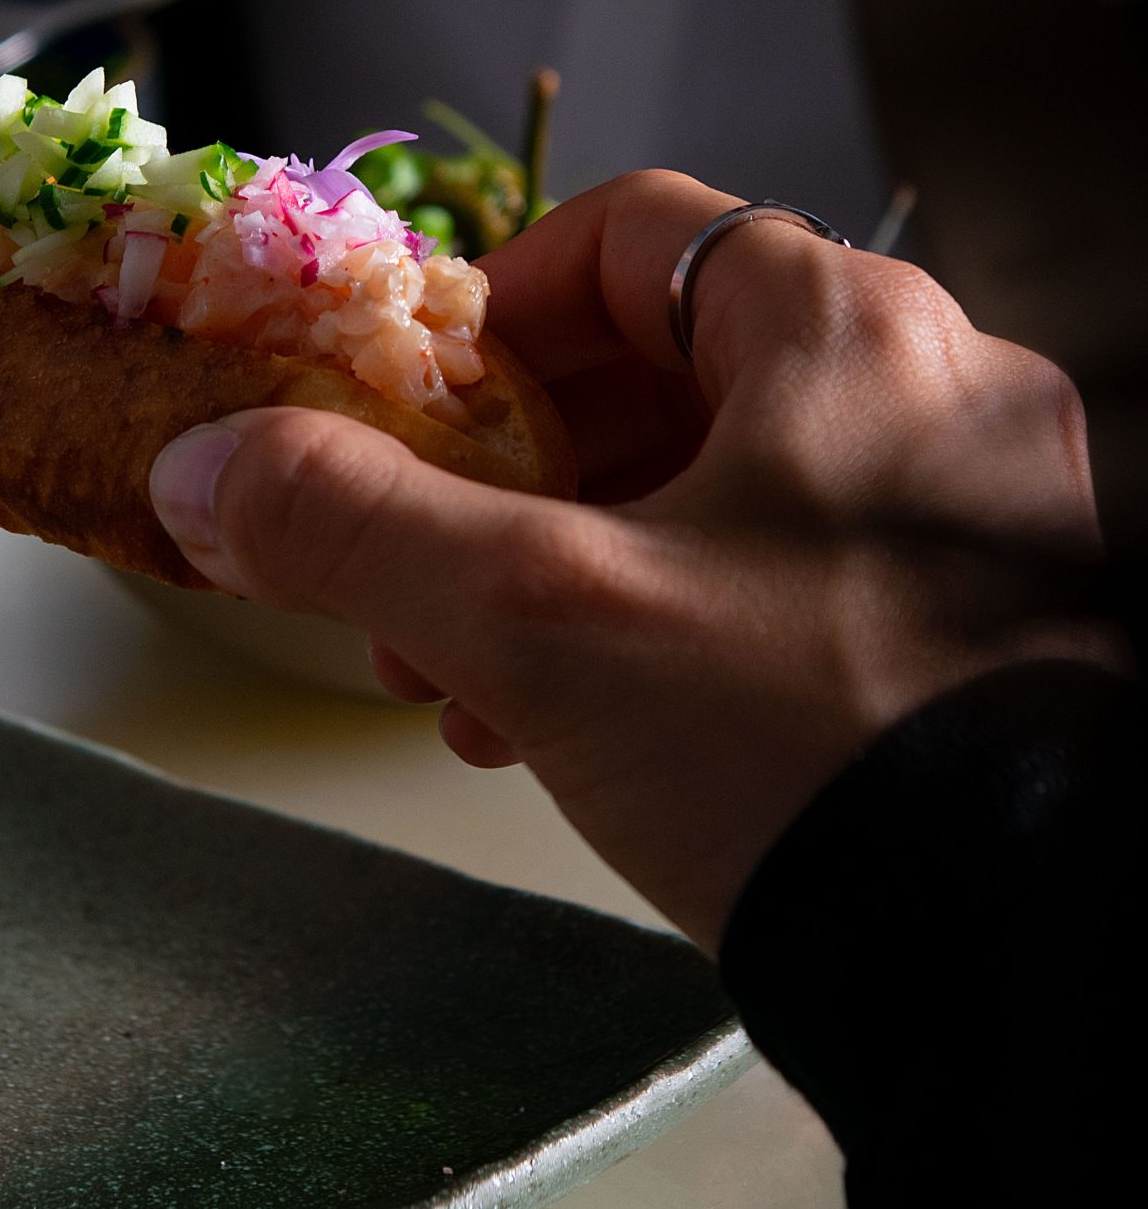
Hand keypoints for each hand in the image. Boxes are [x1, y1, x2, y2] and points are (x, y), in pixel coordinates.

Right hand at [148, 174, 1111, 949]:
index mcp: (850, 331)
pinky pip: (777, 571)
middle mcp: (931, 395)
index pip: (629, 234)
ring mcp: (967, 516)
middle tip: (407, 562)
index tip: (405, 403)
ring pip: (711, 483)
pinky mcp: (970, 627)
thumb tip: (206, 472)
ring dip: (561, 562)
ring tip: (464, 672)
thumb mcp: (538, 620)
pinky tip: (563, 726)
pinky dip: (656, 621)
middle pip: (659, 367)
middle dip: (500, 473)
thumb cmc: (804, 750)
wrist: (1003, 973)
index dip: (488, 308)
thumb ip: (353, 523)